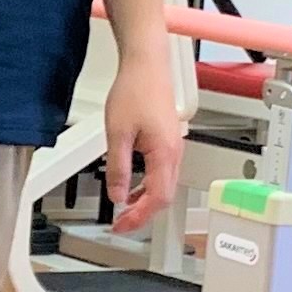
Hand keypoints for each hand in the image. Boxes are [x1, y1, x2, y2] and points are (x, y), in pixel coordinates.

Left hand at [101, 42, 187, 234]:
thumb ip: (118, 168)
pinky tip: (132, 187)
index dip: (139, 218)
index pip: (157, 199)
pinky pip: (162, 173)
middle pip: (164, 197)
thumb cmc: (136, 89)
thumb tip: (117, 195)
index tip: (121, 226)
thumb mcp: (117, 133)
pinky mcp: (168, 141)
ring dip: (145, 201)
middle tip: (120, 223)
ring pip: (164, 186)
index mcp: (164, 154)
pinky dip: (147, 186)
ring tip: (124, 209)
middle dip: (142, 214)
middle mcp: (174, 153)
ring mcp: (174, 147)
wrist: (147, 64)